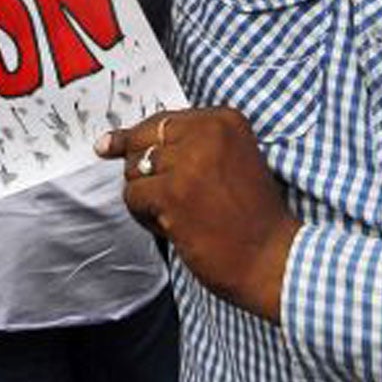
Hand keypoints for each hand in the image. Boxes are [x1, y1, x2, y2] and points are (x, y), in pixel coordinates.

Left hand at [96, 108, 300, 322]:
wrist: (274, 260)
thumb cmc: (251, 219)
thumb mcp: (227, 162)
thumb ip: (181, 145)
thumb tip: (107, 142)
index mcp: (225, 120)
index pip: (161, 121)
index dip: (145, 143)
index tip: (127, 153)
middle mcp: (208, 133)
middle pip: (142, 141)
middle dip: (145, 172)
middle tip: (170, 199)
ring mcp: (190, 162)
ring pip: (134, 169)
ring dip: (147, 197)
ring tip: (179, 216)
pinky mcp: (174, 193)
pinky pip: (133, 196)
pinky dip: (144, 216)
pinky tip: (172, 228)